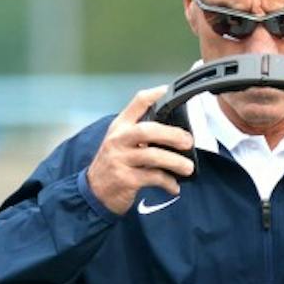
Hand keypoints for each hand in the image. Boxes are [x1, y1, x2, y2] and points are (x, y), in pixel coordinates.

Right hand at [86, 87, 194, 214]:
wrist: (95, 191)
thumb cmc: (115, 162)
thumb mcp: (122, 141)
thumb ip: (142, 132)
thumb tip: (177, 130)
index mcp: (121, 126)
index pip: (138, 102)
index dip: (157, 95)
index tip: (172, 91)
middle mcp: (119, 140)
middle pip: (147, 130)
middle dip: (172, 135)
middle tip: (188, 141)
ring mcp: (120, 159)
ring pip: (152, 156)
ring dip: (175, 162)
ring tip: (188, 168)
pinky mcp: (125, 179)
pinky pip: (153, 178)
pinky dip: (168, 182)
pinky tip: (175, 186)